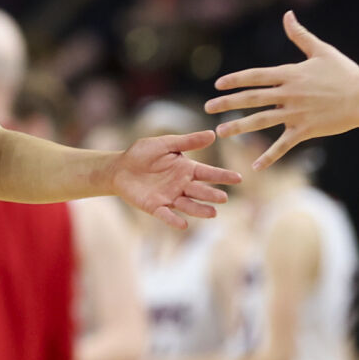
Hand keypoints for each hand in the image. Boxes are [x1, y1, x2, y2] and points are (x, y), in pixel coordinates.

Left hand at [107, 130, 239, 228]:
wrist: (120, 167)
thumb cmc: (143, 153)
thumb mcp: (165, 143)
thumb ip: (187, 141)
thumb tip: (213, 134)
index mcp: (186, 169)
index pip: (208, 173)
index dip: (222, 176)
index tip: (238, 178)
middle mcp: (181, 185)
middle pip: (200, 191)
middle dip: (212, 195)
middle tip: (223, 198)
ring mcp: (169, 197)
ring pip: (188, 205)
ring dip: (200, 210)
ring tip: (212, 213)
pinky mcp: (155, 207)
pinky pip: (166, 215)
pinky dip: (174, 220)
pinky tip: (183, 225)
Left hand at [205, 11, 358, 168]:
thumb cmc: (344, 72)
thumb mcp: (321, 50)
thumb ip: (300, 35)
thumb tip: (287, 15)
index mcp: (290, 74)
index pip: (255, 76)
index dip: (235, 80)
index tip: (218, 84)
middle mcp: (288, 94)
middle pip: (251, 98)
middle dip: (227, 103)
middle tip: (207, 108)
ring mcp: (295, 113)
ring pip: (261, 121)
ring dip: (239, 127)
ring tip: (221, 132)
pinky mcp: (305, 130)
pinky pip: (283, 145)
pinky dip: (269, 156)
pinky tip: (255, 166)